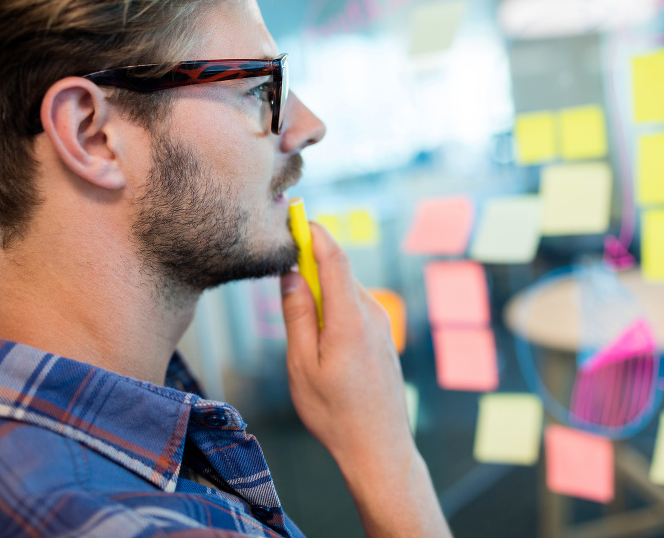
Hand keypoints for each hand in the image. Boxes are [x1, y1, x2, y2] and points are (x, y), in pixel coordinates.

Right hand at [279, 223, 412, 469]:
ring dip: (320, 290)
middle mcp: (372, 314)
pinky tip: (319, 337)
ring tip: (298, 322)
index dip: (313, 232)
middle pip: (339, 271)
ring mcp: (382, 324)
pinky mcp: (383, 336)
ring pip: (346, 290)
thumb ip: (297, 314)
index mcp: (350, 318)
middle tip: (280, 268)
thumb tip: (292, 273)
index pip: (334, 257)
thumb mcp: (303, 365)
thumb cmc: (335, 413)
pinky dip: (333, 305)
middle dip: (310, 262)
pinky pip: (354, 307)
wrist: (379, 447)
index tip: (294, 216)